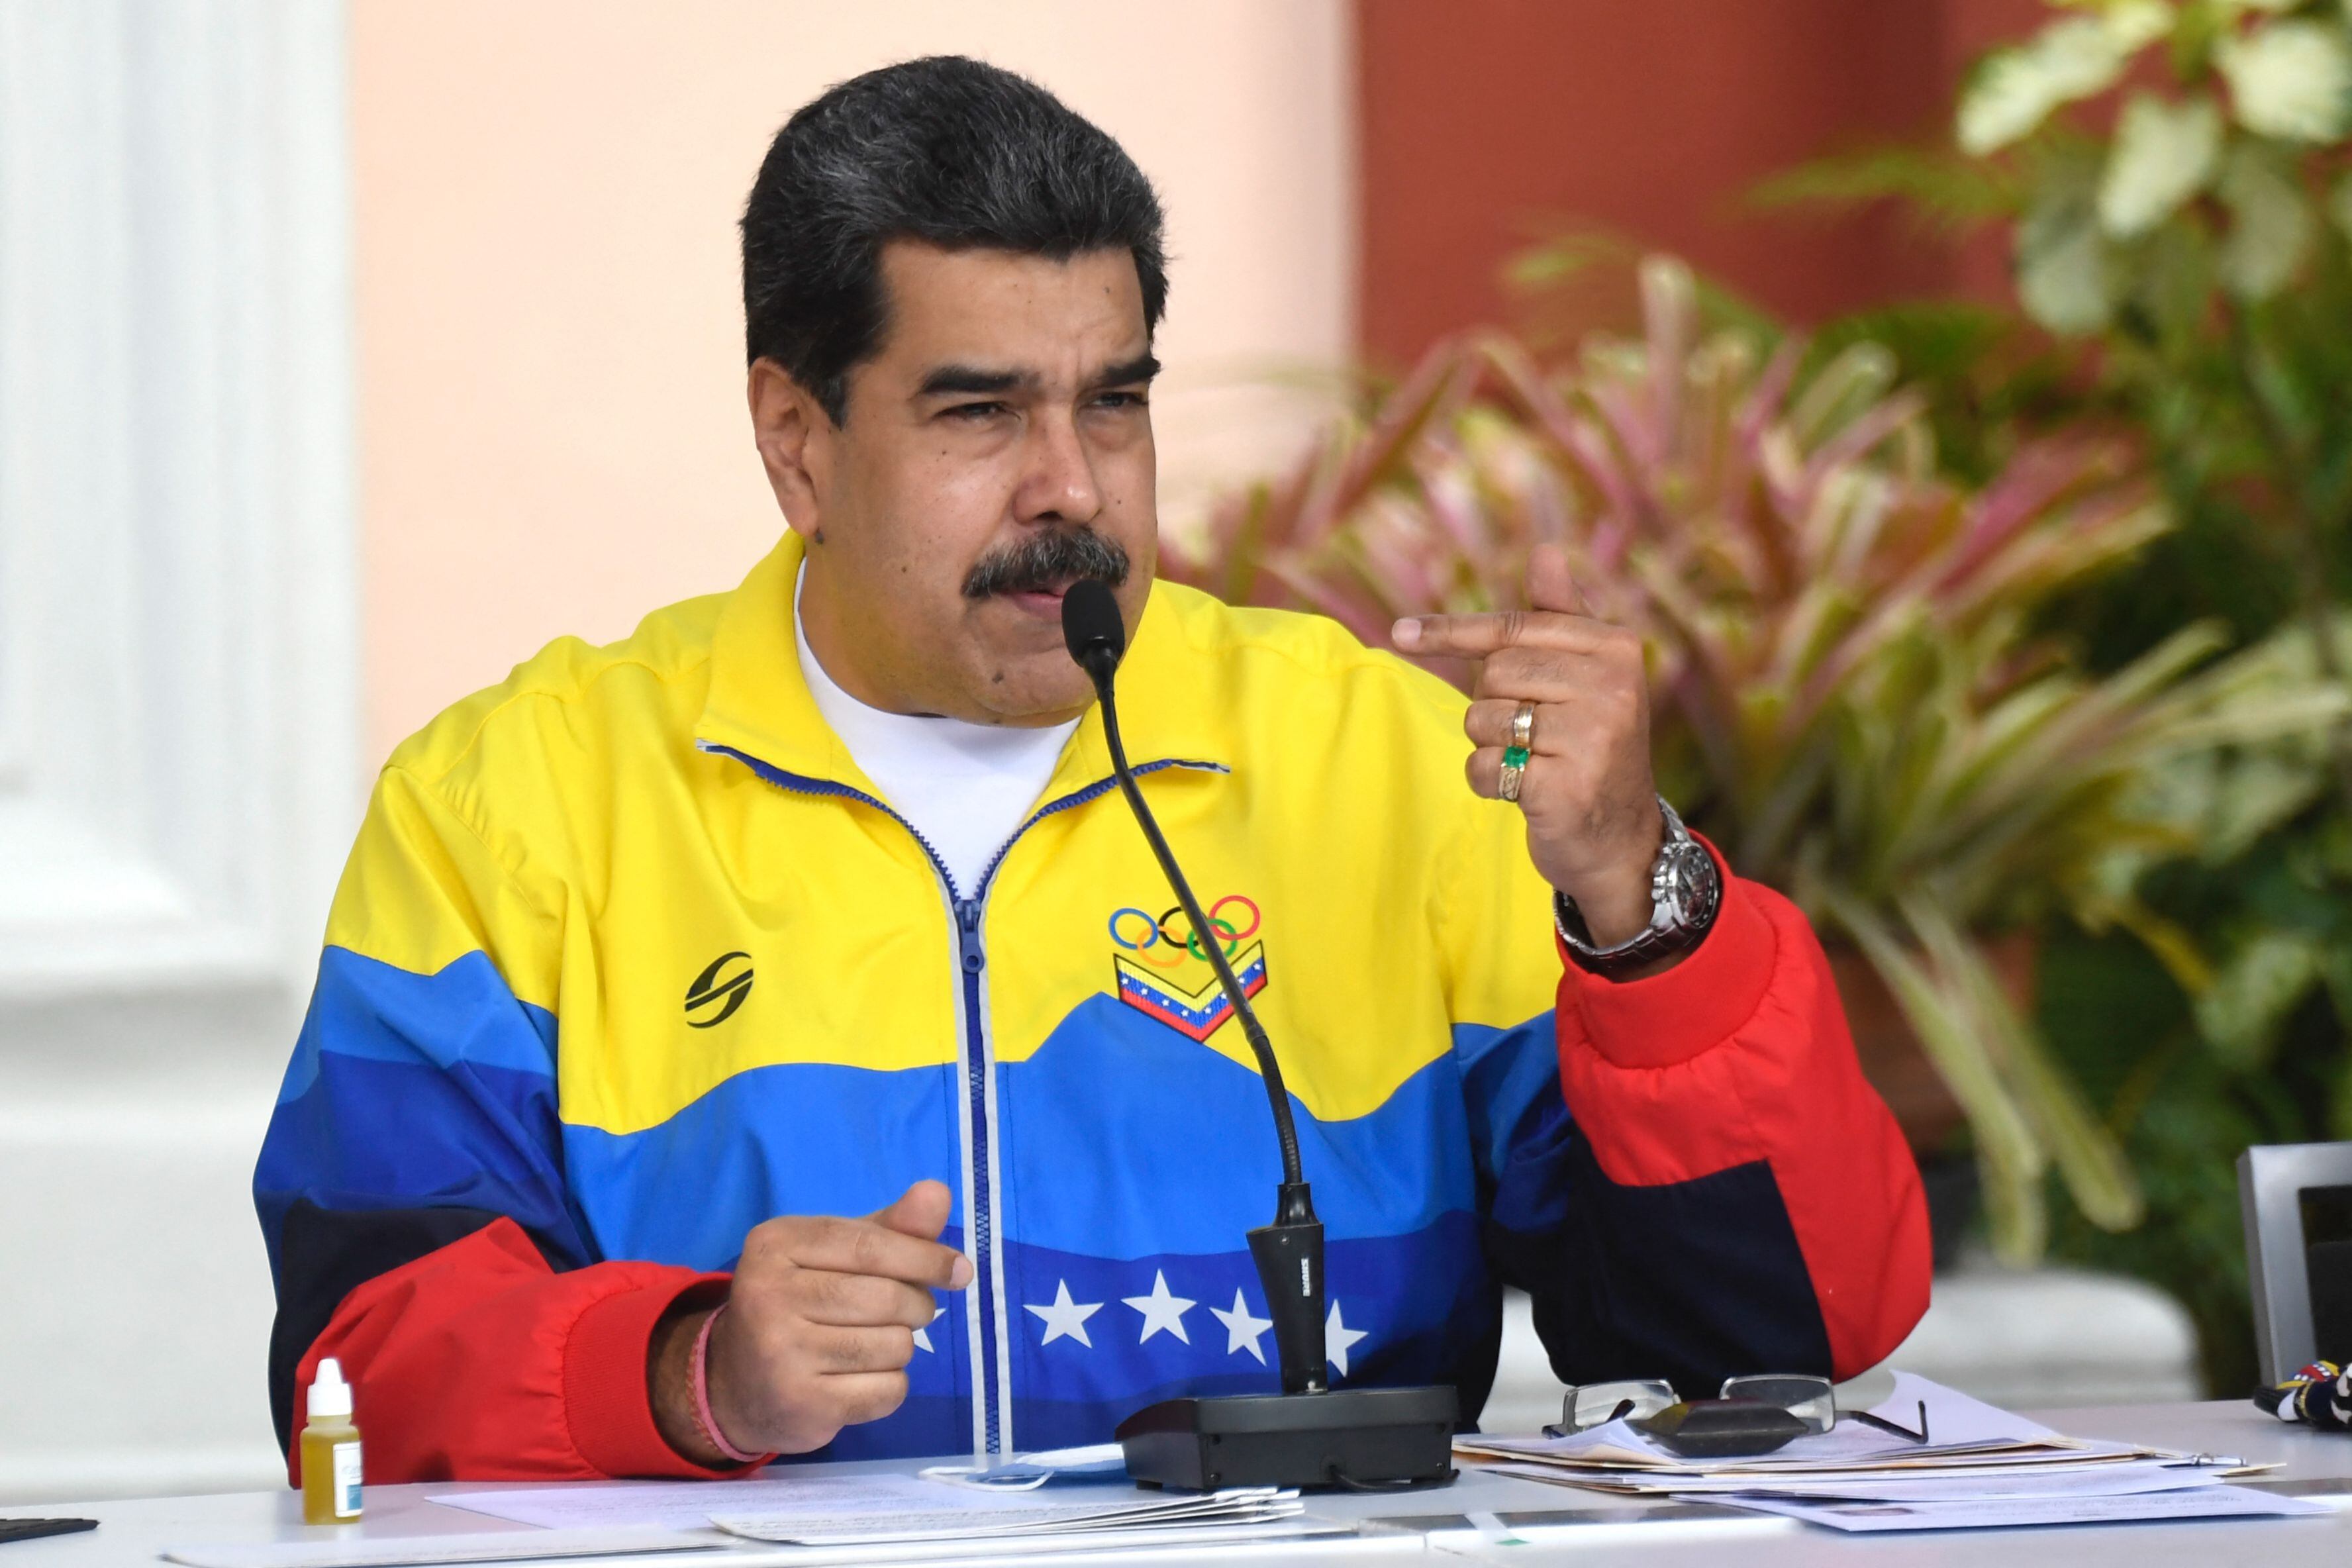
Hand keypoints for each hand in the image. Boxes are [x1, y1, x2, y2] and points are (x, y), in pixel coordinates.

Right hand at [650, 1179, 971, 1461]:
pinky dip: (890, 1386)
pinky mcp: (801, 1404)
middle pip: (887, 1297)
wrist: (736, 1385)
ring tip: (873, 1346)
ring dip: (901, 1347)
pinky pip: (886, 1391)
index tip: (961, 1270)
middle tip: (911, 1312)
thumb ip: (890, 1227)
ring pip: (893, 1345)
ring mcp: (781, 1354)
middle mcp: (769, 1295)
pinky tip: (859, 1380)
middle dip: (917, 1305)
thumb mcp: (835, 1254)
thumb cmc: (800, 1303)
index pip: (871, 1245)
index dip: (926, 1257)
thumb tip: (938, 1193)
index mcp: (776, 1244)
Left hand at [1392, 545, 1666, 950]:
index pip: (1512, 629)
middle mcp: (1610, 688)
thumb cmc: (1591, 745)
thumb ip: (1560, 617)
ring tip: (1531, 758)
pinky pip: (1483, 767)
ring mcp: (1591, 740)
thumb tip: (1547, 550)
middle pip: (1494, 673)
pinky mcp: (1563, 788)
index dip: (1451, 632)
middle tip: (1530, 729)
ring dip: (1489, 744)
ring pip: (1483, 720)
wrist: (1619, 837)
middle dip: (1492, 702)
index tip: (1399, 633)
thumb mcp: (1585, 676)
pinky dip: (1487, 780)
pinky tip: (1522, 789)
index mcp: (1614, 649)